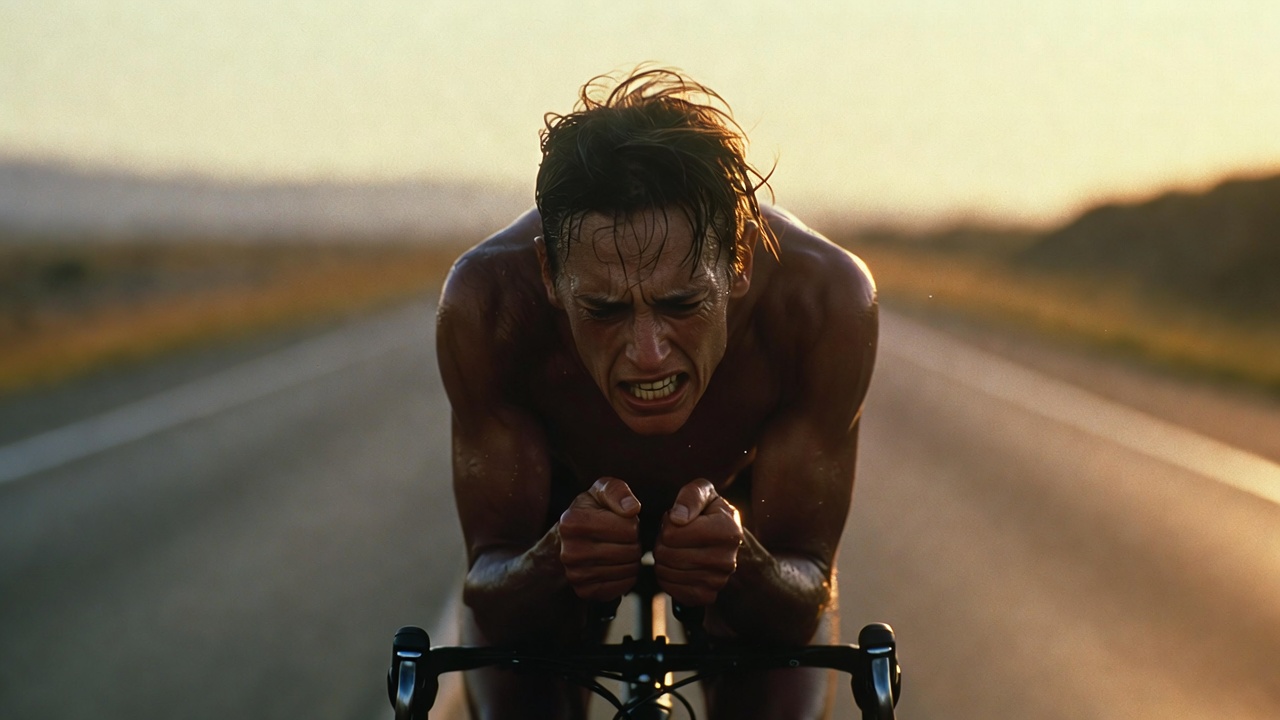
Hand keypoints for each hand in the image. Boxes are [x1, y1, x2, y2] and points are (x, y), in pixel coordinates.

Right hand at [558, 478, 642, 600]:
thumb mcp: (600, 491)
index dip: (632, 524)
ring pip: (628, 570)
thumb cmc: (589, 511)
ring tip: (620, 549)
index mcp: (572, 522)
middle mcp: (569, 551)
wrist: (566, 541)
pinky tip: (617, 565)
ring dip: (632, 559)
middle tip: (623, 538)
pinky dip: (627, 576)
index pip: (629, 529)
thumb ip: (617, 492)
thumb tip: (632, 509)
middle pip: (630, 551)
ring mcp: (575, 575)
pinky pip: (622, 587)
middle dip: (634, 542)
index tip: (620, 522)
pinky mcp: (584, 591)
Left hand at [654, 479, 743, 605]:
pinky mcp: (707, 596)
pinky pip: (671, 589)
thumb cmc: (712, 514)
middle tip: (672, 537)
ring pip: (665, 572)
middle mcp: (726, 560)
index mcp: (727, 531)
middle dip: (662, 542)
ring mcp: (717, 581)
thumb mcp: (705, 494)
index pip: (672, 534)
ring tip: (675, 549)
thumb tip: (677, 518)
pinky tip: (676, 565)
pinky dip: (667, 577)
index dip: (667, 524)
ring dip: (662, 559)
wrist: (730, 544)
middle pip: (666, 554)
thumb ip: (691, 496)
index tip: (677, 521)